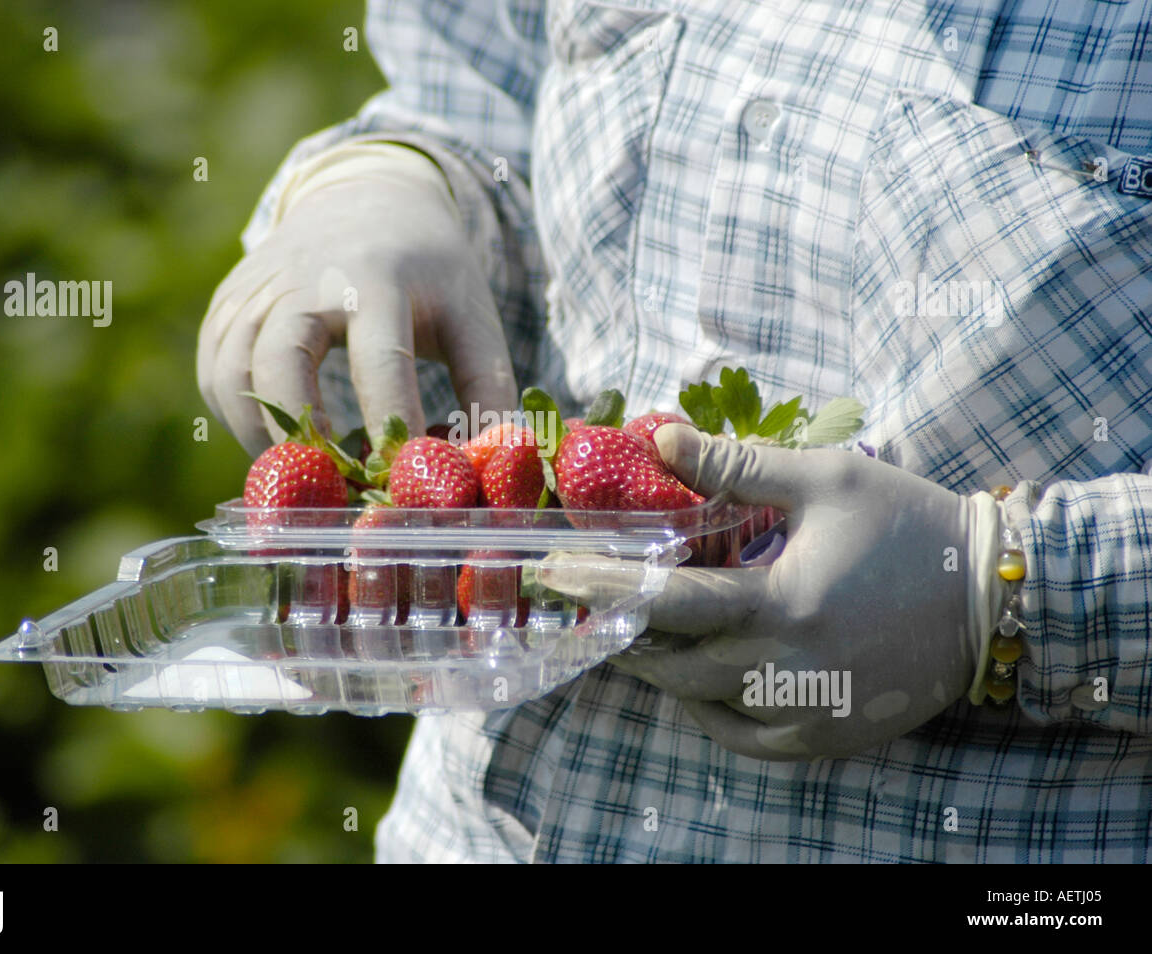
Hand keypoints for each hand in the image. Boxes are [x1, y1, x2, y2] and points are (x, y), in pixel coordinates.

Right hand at [196, 148, 516, 452]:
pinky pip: (215, 367)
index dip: (387, 425)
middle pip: (280, 361)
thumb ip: (488, 385)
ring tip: (303, 472)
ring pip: (232, 369)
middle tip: (331, 485)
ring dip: (260, 432)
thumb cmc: (428, 271)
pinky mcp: (229, 301)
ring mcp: (258, 287)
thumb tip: (489, 461)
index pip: (378, 361)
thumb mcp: (472, 314)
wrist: (369, 197)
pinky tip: (273, 439)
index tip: (398, 478)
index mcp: (376, 279)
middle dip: (301, 433)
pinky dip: (236, 414)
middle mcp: (307, 277)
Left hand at [538, 425, 996, 760]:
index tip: (555, 573)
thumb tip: (660, 436)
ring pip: (700, 704)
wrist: (993, 596)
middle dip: (621, 632)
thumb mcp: (825, 479)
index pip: (668, 602)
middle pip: (673, 664)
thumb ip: (736, 465)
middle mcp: (789, 670)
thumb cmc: (910, 525)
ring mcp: (808, 713)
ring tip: (631, 632)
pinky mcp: (825, 738)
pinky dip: (706, 707)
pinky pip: (740, 735)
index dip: (603, 587)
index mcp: (785, 604)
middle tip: (587, 602)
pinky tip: (695, 676)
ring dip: (660, 670)